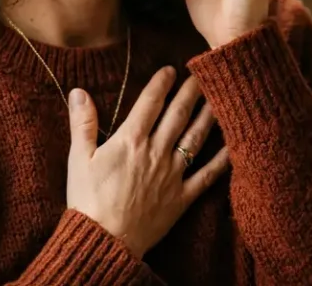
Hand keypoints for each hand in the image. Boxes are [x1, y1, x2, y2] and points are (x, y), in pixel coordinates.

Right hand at [65, 67, 229, 255]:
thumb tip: (78, 91)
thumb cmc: (87, 201)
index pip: (150, 103)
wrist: (104, 241)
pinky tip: (234, 145)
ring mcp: (172, 174)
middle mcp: (156, 152)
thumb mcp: (78, 159)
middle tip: (204, 73)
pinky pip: (207, 175)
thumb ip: (82, 123)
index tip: (171, 69)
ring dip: (209, 116)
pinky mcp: (182, 197)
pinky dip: (222, 160)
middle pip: (178, 115)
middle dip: (191, 92)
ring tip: (221, 98)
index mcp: (130, 141)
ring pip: (196, 138)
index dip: (161, 83)